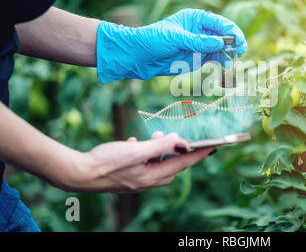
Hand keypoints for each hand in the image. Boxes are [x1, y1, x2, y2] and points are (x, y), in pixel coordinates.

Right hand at [64, 132, 214, 192]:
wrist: (79, 174)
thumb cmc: (106, 162)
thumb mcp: (136, 151)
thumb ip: (159, 146)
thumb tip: (181, 142)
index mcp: (152, 176)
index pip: (183, 163)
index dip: (199, 154)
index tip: (213, 146)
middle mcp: (147, 181)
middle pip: (172, 167)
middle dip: (177, 152)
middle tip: (173, 138)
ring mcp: (136, 180)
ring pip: (156, 165)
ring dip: (158, 151)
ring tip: (152, 137)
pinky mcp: (126, 176)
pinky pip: (142, 164)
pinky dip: (143, 153)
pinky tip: (133, 143)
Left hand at [96, 8, 246, 82]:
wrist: (138, 56)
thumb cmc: (153, 40)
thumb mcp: (176, 38)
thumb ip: (198, 41)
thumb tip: (219, 43)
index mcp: (196, 18)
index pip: (219, 23)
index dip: (230, 31)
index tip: (238, 40)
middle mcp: (201, 31)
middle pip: (223, 36)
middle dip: (234, 42)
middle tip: (241, 50)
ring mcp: (200, 45)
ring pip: (221, 49)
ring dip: (229, 54)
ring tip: (235, 60)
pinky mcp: (197, 59)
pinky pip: (214, 60)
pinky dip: (222, 63)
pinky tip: (227, 66)